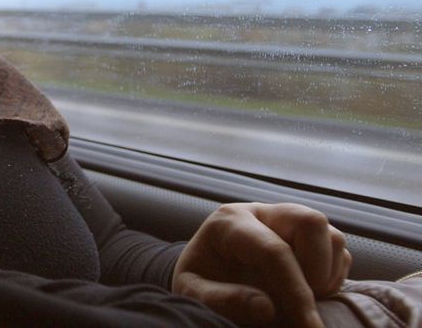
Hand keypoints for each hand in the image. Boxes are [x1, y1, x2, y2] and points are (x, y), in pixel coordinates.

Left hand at [172, 202, 350, 326]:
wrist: (206, 275)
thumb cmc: (199, 282)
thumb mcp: (192, 292)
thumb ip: (221, 299)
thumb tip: (266, 308)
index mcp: (230, 221)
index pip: (273, 250)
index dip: (294, 291)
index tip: (307, 327)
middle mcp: (263, 214)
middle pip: (311, 222)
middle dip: (315, 270)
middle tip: (298, 305)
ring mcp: (289, 223)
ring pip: (332, 238)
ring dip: (325, 277)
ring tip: (296, 301)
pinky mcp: (309, 240)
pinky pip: (340, 254)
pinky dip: (332, 279)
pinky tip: (306, 294)